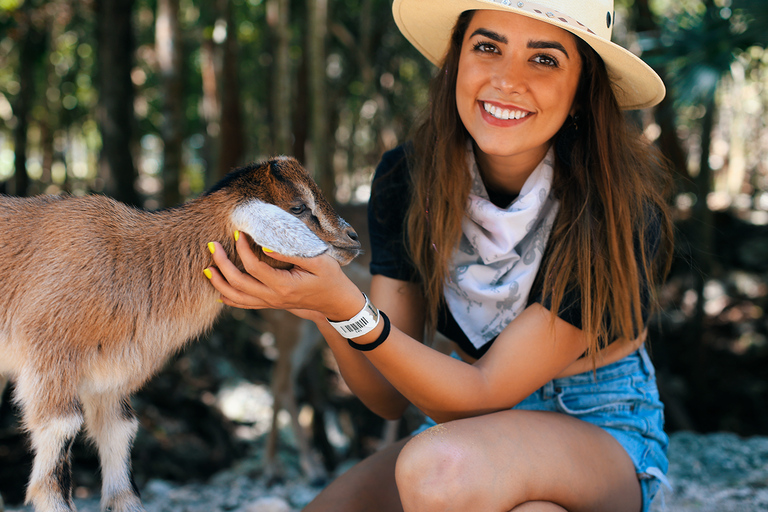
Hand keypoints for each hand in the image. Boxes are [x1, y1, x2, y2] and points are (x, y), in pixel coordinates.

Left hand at [205, 234, 364, 321]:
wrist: (335, 302)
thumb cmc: (330, 278)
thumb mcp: (319, 261)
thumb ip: (292, 253)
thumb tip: (266, 246)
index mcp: (284, 285)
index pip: (253, 266)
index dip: (242, 249)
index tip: (238, 233)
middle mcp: (273, 297)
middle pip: (238, 282)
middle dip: (221, 264)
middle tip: (212, 245)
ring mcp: (271, 303)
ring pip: (237, 297)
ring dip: (219, 284)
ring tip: (206, 269)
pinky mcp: (271, 304)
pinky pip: (245, 305)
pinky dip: (230, 299)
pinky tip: (219, 293)